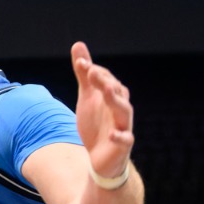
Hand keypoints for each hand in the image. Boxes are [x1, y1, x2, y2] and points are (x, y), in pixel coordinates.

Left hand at [71, 43, 133, 181]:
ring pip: (124, 111)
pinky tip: (111, 134)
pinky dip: (119, 136)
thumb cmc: (96, 124)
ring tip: (106, 90)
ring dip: (115, 101)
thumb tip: (78, 44)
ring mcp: (123, 126)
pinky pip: (125, 140)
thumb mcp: (87, 97)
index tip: (80, 63)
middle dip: (105, 82)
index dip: (94, 72)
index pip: (106, 80)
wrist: (100, 158)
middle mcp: (120, 108)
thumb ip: (84, 74)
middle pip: (117, 92)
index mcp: (113, 96)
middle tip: (92, 72)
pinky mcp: (122, 145)